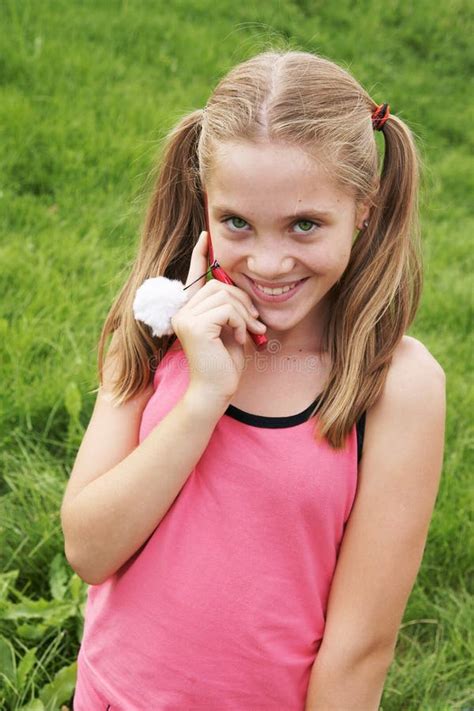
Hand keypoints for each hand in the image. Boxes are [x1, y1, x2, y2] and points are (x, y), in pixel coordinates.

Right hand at [171, 231, 265, 401]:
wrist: (215, 391)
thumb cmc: (224, 364)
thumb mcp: (230, 329)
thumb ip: (229, 309)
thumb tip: (239, 288)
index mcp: (189, 310)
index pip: (193, 276)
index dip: (200, 255)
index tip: (207, 235)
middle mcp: (181, 311)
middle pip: (218, 285)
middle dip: (243, 300)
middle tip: (256, 322)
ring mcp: (185, 317)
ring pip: (224, 296)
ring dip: (244, 313)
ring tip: (249, 332)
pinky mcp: (194, 326)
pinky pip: (227, 310)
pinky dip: (240, 322)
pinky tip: (240, 339)